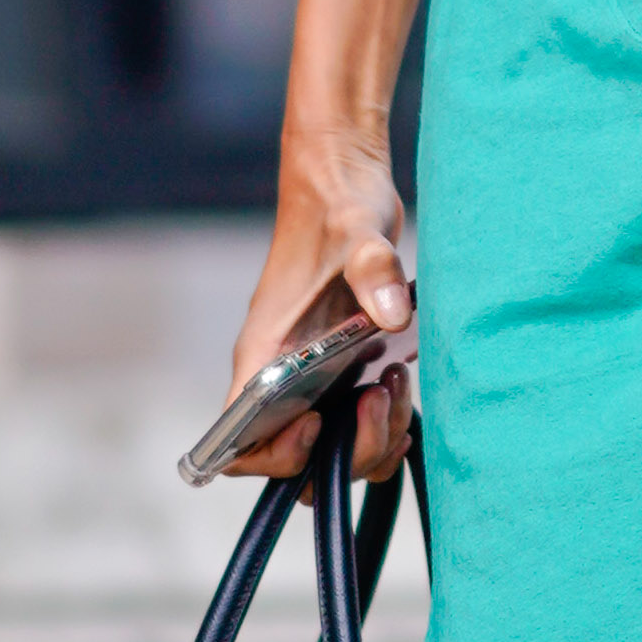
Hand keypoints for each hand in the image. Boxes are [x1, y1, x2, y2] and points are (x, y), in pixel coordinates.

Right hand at [215, 123, 415, 481]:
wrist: (345, 182)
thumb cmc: (336, 206)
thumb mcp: (358, 233)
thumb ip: (373, 271)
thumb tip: (391, 318)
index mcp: (263, 353)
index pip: (238, 438)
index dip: (274, 455)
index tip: (316, 426)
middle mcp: (279, 375)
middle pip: (294, 459)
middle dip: (345, 451)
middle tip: (380, 403)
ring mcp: (310, 376)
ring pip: (329, 448)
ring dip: (370, 439)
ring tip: (398, 388)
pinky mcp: (340, 370)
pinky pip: (353, 423)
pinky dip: (383, 423)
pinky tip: (403, 389)